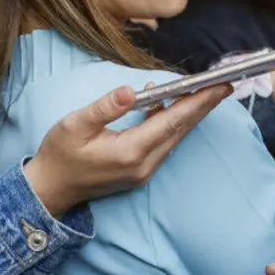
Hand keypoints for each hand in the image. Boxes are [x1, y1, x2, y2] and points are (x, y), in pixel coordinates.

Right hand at [23, 82, 231, 216]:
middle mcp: (144, 164)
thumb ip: (105, 107)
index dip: (198, 102)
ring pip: (175, 137)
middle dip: (204, 105)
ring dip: (190, 113)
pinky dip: (171, 122)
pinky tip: (168, 103)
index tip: (220, 86)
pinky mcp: (140, 171)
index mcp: (130, 151)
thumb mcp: (74, 124)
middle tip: (225, 84)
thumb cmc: (59, 155)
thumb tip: (132, 90)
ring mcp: (144, 171)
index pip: (173, 121)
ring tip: (206, 90)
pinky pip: (164, 143)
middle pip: (181, 129)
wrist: (49, 190)